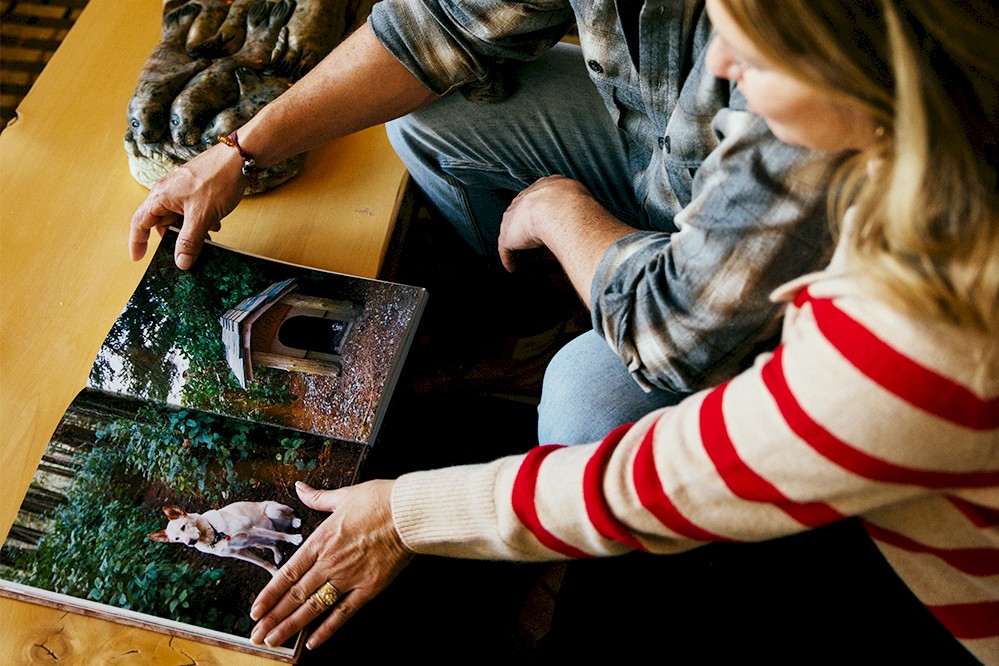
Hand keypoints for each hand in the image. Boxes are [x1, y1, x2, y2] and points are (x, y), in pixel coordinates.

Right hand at [128, 143, 245, 269]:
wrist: (239, 159)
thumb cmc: (218, 180)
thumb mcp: (202, 217)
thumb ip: (189, 241)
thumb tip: (181, 262)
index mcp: (160, 196)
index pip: (140, 222)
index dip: (137, 241)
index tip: (138, 257)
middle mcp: (167, 191)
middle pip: (161, 222)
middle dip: (176, 237)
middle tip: (189, 250)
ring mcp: (181, 189)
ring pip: (179, 217)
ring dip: (192, 230)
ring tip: (208, 235)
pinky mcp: (195, 189)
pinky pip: (192, 210)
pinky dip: (201, 220)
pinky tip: (215, 223)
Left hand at [249, 480, 412, 649]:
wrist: (408, 512)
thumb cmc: (379, 501)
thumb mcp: (344, 495)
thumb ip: (318, 498)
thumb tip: (300, 487)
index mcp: (321, 540)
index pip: (288, 573)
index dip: (269, 594)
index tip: (255, 610)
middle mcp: (330, 562)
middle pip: (296, 595)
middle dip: (273, 617)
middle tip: (256, 634)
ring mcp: (348, 577)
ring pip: (313, 607)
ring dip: (291, 626)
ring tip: (273, 640)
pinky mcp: (368, 588)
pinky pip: (343, 613)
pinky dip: (327, 629)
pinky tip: (312, 642)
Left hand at [498, 175, 596, 271]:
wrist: (558, 208)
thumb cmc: (575, 204)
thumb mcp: (582, 198)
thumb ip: (581, 208)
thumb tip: (596, 220)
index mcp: (545, 186)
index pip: (539, 198)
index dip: (542, 211)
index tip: (546, 222)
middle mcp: (525, 198)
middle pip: (522, 212)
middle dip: (525, 225)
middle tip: (533, 240)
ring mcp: (514, 217)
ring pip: (513, 230)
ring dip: (517, 242)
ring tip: (522, 255)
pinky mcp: (508, 236)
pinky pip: (506, 250)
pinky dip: (510, 259)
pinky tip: (513, 268)